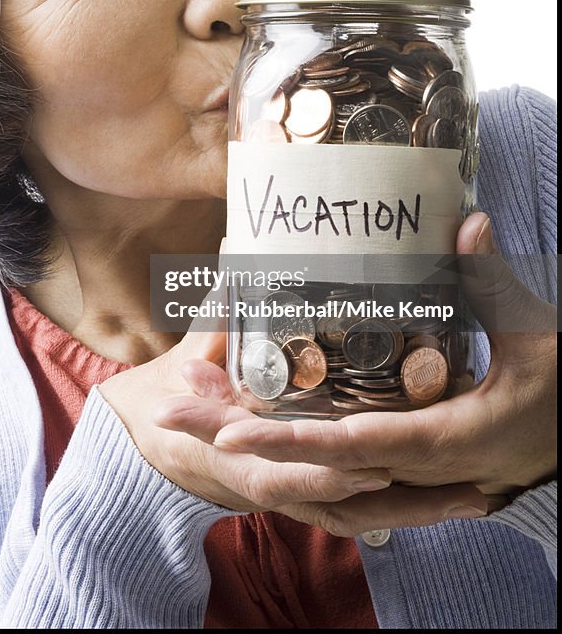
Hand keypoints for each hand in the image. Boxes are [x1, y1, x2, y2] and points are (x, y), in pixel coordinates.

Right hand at [97, 315, 484, 526]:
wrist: (147, 432)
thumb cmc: (166, 391)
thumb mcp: (192, 348)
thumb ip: (219, 305)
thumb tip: (233, 246)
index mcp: (232, 450)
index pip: (281, 474)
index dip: (324, 476)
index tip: (371, 468)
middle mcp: (266, 481)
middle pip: (340, 505)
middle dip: (403, 505)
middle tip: (467, 493)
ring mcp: (286, 491)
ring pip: (356, 516)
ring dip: (412, 514)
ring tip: (475, 502)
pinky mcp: (301, 491)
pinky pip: (352, 512)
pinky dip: (397, 511)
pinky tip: (447, 504)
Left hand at [154, 213, 555, 535]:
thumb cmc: (559, 393)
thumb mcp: (534, 338)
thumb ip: (493, 283)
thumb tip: (469, 220)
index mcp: (448, 441)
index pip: (357, 447)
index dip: (292, 440)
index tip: (231, 433)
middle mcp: (418, 468)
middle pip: (318, 465)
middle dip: (244, 445)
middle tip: (173, 418)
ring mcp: (411, 474)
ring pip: (324, 471)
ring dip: (258, 446)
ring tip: (194, 416)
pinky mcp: (408, 467)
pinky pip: (344, 468)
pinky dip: (294, 453)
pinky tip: (252, 428)